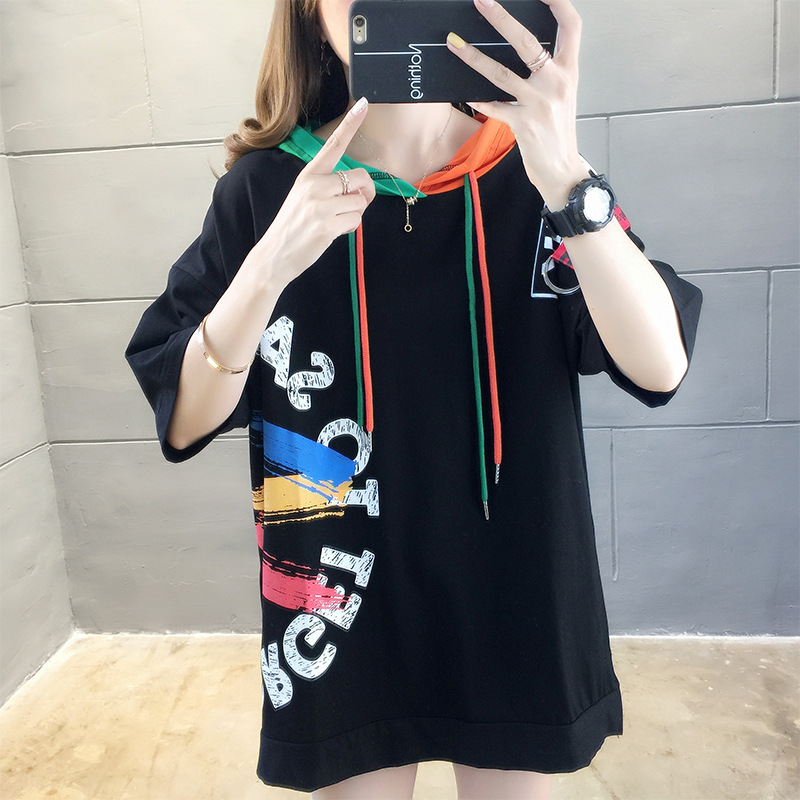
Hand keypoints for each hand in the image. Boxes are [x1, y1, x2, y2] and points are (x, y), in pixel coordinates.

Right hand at [252, 97, 376, 287]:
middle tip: (351, 205)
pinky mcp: (327, 226)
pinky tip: (334, 232)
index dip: (350, 124)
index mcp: (308, 175)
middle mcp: (314, 186)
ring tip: (335, 221)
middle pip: (360, 178)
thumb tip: (357, 187)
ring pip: (361, 201)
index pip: (333, 145)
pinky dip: (350, 228)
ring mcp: (320, 206)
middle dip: (364, 193)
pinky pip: (356, 221)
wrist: (274, 255)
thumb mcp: (303, 197)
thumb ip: (326, 187)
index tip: (365, 104)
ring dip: (355, 213)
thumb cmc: (292, 227)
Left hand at [447, 0, 588, 208]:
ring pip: (501, 74)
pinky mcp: (523, 125)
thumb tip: (525, 49)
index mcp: (570, 70)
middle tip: (481, 1)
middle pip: (527, 41)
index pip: (571, 25)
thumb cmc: (558, 131)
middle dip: (502, 19)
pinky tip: (464, 92)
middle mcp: (557, 82)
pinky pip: (494, 107)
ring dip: (474, 58)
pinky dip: (478, 100)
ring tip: (454, 43)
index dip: (557, 2)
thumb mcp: (561, 95)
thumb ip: (548, 71)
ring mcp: (539, 103)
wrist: (563, 171)